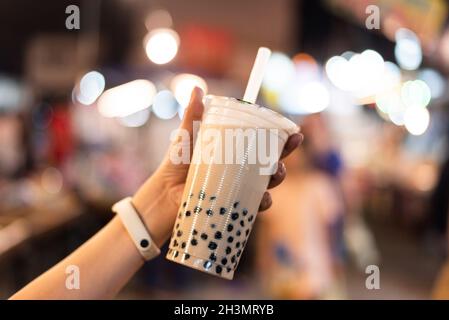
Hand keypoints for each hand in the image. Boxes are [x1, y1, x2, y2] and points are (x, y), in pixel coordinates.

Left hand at [132, 88, 302, 246]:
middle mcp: (239, 171)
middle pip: (269, 164)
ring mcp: (237, 189)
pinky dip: (261, 203)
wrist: (163, 194)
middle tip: (289, 148)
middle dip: (284, 157)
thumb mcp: (186, 138)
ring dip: (277, 179)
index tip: (293, 131)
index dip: (280, 139)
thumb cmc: (175, 164)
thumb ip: (193, 116)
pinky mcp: (232, 206)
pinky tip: (263, 199)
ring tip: (276, 173)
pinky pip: (252, 206)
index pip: (261, 144)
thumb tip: (197, 87)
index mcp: (233, 152)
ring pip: (265, 184)